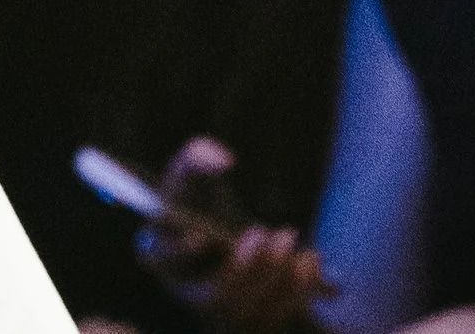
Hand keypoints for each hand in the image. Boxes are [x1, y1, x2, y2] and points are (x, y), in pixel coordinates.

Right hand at [139, 144, 327, 331]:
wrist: (213, 222)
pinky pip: (274, 321)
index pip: (174, 265)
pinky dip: (297, 294)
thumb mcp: (191, 171)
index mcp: (165, 258)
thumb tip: (224, 160)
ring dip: (280, 285)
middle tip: (278, 235)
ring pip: (250, 317)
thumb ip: (199, 157)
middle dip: (251, 270)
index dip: (190, 255)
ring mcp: (222, 314)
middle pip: (219, 300)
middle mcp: (190, 295)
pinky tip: (309, 261)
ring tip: (297, 246)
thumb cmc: (196, 196)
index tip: (212, 234)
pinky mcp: (251, 320)